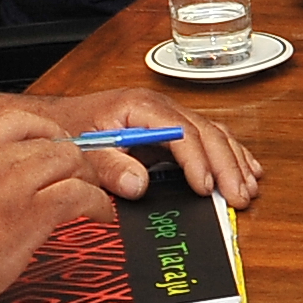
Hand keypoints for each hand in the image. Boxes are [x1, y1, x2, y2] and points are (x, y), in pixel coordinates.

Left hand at [32, 85, 262, 207]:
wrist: (55, 123)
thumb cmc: (68, 132)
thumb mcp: (81, 151)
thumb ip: (107, 166)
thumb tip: (139, 183)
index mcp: (139, 106)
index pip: (181, 130)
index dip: (197, 159)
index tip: (205, 188)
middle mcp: (160, 108)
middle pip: (205, 132)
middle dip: (226, 165)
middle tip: (238, 196)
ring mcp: (169, 118)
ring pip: (214, 134)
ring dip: (234, 162)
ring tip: (248, 189)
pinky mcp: (172, 132)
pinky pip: (209, 139)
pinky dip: (230, 156)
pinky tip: (246, 170)